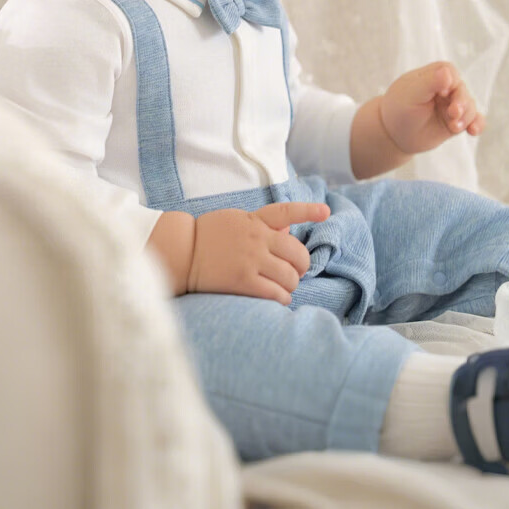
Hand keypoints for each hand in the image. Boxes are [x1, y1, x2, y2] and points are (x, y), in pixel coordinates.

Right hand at [187, 200, 330, 304]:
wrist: (182, 252)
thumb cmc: (208, 235)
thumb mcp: (236, 220)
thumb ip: (262, 224)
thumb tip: (288, 231)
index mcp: (255, 220)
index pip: (286, 212)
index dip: (308, 211)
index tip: (325, 211)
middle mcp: (257, 238)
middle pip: (297, 254)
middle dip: (301, 265)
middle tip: (296, 271)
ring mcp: (251, 260)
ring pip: (290, 276)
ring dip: (291, 284)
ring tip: (285, 286)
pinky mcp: (243, 281)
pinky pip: (276, 293)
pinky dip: (283, 298)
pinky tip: (279, 298)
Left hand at [378, 61, 485, 157]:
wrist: (394, 135)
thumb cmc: (398, 109)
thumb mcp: (411, 94)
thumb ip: (429, 82)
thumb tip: (448, 72)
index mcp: (433, 75)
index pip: (450, 71)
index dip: (451, 82)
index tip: (442, 93)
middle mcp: (446, 88)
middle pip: (462, 90)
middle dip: (461, 102)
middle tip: (453, 113)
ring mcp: (452, 105)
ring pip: (470, 107)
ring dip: (466, 116)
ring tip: (455, 127)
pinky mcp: (456, 121)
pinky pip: (474, 120)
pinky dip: (477, 124)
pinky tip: (474, 131)